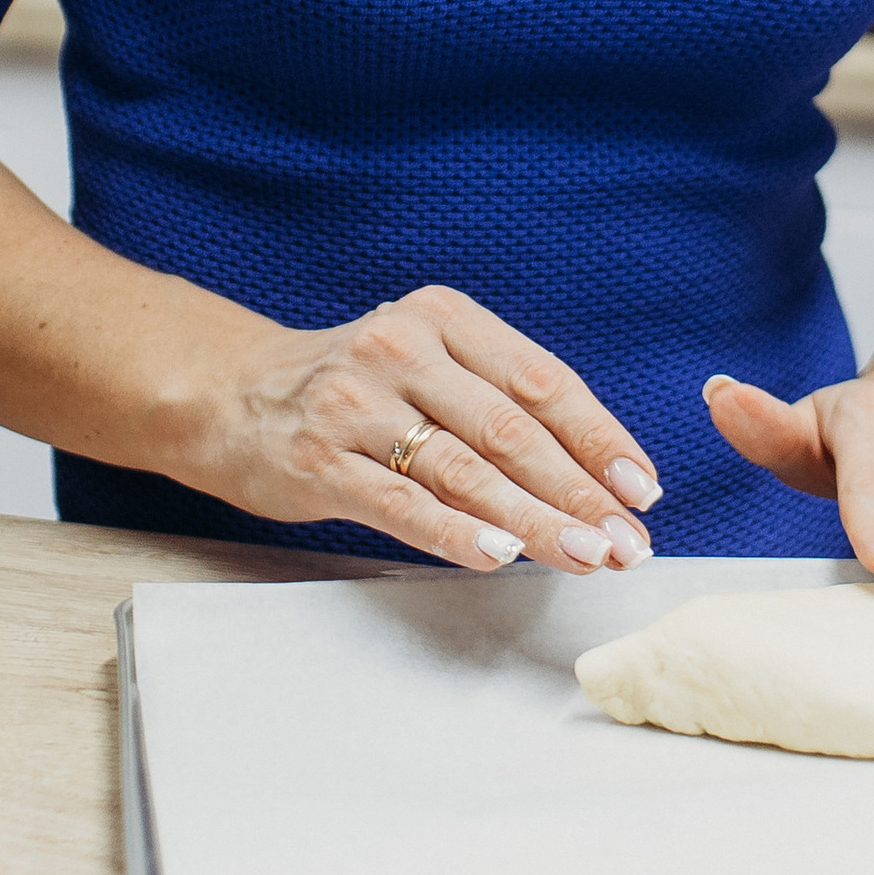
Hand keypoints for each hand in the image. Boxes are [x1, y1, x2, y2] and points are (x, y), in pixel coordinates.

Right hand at [196, 287, 661, 574]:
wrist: (230, 396)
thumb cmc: (352, 390)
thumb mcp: (425, 364)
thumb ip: (497, 402)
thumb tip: (595, 476)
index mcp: (443, 318)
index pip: (542, 379)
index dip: (599, 438)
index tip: (642, 490)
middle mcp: (402, 349)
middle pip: (511, 429)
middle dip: (579, 492)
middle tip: (626, 542)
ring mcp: (356, 403)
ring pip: (465, 469)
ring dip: (534, 520)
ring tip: (584, 556)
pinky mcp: (320, 459)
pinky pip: (401, 502)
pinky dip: (455, 532)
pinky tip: (499, 556)